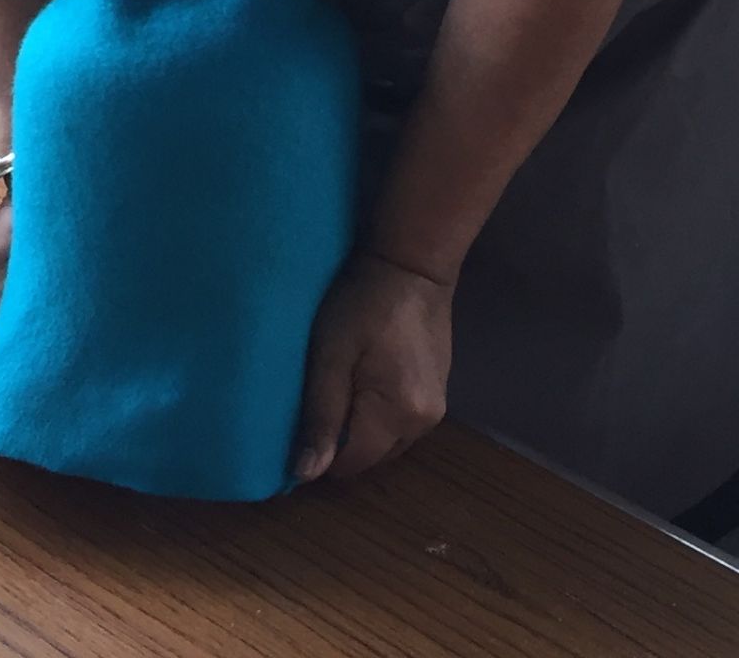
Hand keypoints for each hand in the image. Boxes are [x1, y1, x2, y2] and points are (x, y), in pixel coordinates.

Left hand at [294, 250, 453, 482]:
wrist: (413, 263)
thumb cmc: (364, 303)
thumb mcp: (330, 355)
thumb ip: (321, 415)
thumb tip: (305, 475)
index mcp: (398, 416)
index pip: (350, 464)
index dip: (320, 453)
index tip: (299, 424)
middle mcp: (424, 423)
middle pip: (372, 456)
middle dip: (343, 441)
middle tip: (319, 401)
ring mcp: (437, 407)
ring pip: (388, 441)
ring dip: (363, 428)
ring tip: (342, 390)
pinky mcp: (439, 390)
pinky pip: (402, 420)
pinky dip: (381, 413)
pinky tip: (366, 382)